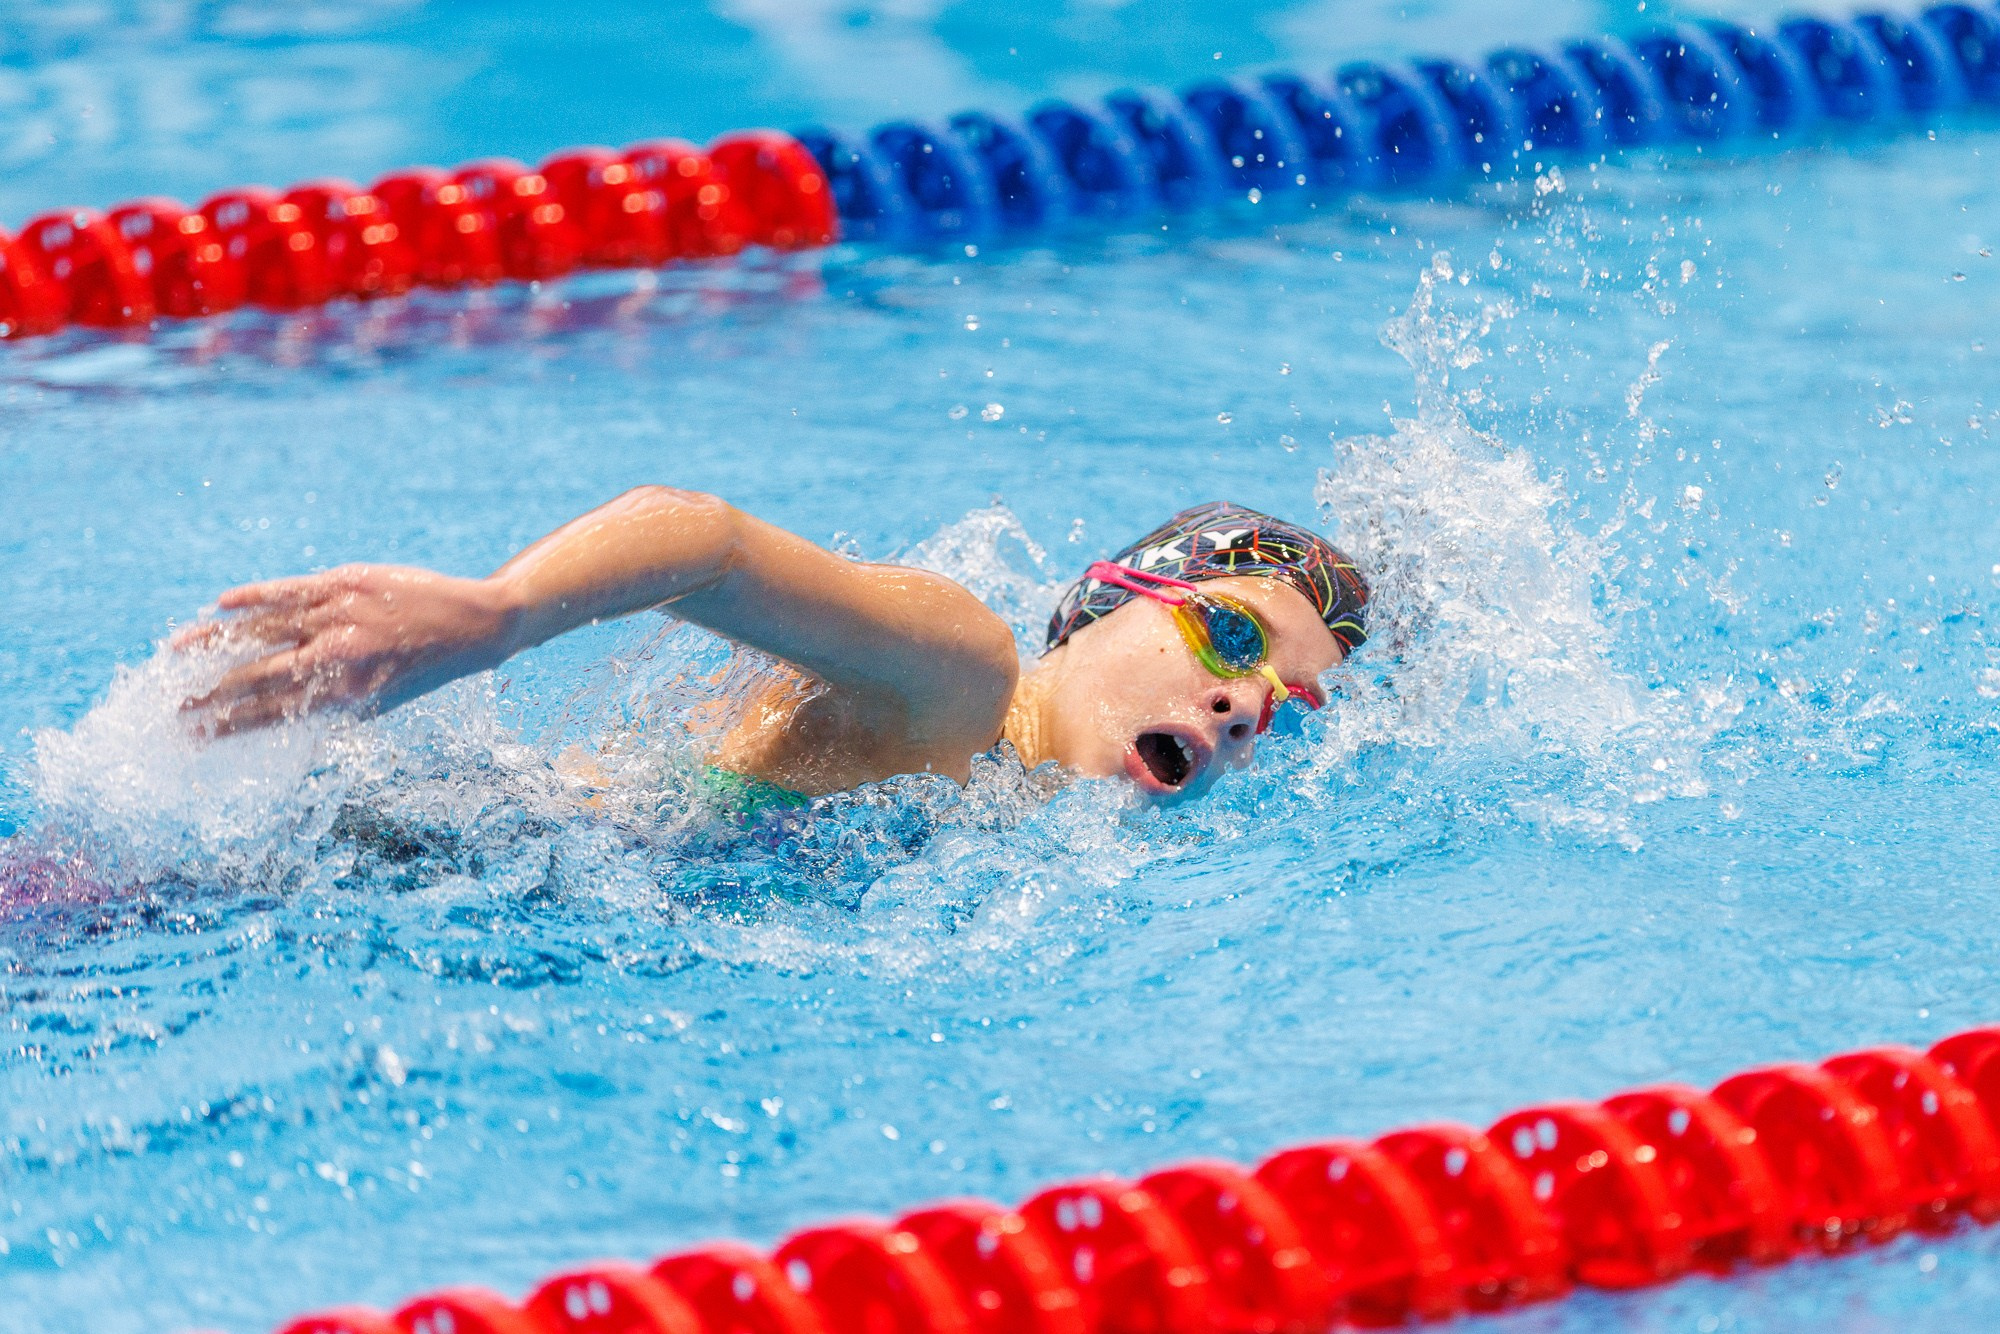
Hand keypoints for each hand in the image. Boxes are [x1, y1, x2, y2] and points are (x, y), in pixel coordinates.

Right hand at [177, 564, 518, 736]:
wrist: (476, 624)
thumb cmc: (427, 668)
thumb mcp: (384, 701)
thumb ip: (335, 709)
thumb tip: (286, 727)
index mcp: (349, 694)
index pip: (273, 715)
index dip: (228, 727)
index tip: (193, 737)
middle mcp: (340, 656)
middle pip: (258, 678)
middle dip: (210, 694)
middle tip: (173, 707)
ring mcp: (340, 615)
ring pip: (263, 630)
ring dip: (214, 643)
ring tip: (176, 652)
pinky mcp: (345, 582)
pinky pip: (288, 589)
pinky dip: (253, 597)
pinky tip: (219, 605)